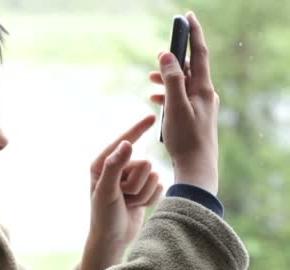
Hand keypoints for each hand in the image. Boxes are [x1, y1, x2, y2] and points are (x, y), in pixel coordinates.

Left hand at [79, 115, 162, 269]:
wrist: (113, 239)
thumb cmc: (104, 216)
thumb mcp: (106, 190)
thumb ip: (115, 166)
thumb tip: (127, 143)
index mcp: (103, 163)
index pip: (124, 142)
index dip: (137, 129)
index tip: (151, 117)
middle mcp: (117, 168)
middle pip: (144, 164)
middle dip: (137, 184)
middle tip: (123, 197)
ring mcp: (131, 178)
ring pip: (153, 176)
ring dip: (143, 193)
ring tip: (128, 203)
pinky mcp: (142, 189)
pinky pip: (159, 186)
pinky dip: (150, 199)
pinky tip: (137, 206)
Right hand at [148, 12, 219, 194]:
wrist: (196, 168)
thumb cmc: (186, 139)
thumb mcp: (175, 106)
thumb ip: (172, 79)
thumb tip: (167, 56)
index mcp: (203, 89)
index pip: (199, 54)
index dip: (193, 33)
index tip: (188, 16)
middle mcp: (205, 95)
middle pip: (189, 69)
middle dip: (172, 60)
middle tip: (158, 53)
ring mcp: (200, 107)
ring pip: (182, 84)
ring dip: (166, 79)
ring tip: (149, 79)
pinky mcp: (193, 118)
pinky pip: (180, 98)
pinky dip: (167, 95)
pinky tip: (154, 99)